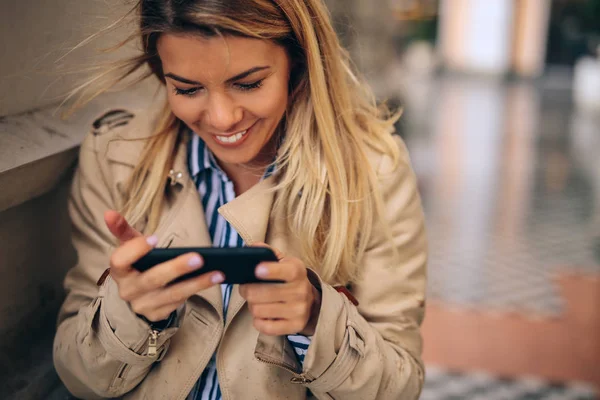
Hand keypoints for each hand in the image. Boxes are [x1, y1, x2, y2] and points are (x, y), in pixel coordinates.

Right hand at [104, 210, 224, 321]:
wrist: (138, 294)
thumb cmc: (137, 263)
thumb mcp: (130, 246)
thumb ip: (122, 229)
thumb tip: (108, 213)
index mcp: (119, 270)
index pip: (120, 260)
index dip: (136, 250)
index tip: (154, 237)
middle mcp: (128, 290)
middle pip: (152, 279)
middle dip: (176, 268)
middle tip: (198, 258)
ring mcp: (142, 305)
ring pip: (171, 294)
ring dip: (196, 284)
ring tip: (218, 273)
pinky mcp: (157, 315)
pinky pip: (178, 303)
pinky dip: (196, 292)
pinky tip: (211, 281)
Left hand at [239, 243, 320, 335]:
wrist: (311, 301)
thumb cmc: (289, 279)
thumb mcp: (283, 262)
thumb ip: (267, 253)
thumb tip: (251, 248)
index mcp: (297, 271)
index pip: (286, 271)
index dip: (270, 271)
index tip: (257, 270)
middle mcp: (301, 291)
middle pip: (261, 293)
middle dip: (246, 290)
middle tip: (246, 288)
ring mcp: (298, 311)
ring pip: (258, 310)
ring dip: (252, 306)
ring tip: (257, 301)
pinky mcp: (294, 327)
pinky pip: (264, 327)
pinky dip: (258, 321)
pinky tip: (263, 315)